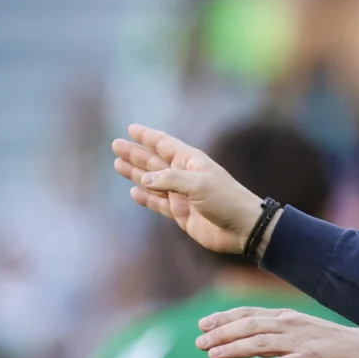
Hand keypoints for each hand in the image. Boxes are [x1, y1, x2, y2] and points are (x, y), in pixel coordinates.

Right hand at [112, 125, 263, 253]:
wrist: (242, 228)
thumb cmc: (226, 200)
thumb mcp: (198, 184)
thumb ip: (170, 180)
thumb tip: (145, 179)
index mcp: (191, 161)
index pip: (165, 144)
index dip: (148, 136)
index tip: (131, 129)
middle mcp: (184, 176)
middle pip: (154, 161)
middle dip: (135, 153)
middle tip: (116, 145)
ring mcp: (182, 195)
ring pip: (153, 182)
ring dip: (136, 174)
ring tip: (118, 165)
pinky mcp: (181, 214)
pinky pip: (158, 203)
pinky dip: (146, 198)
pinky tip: (134, 192)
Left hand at [196, 306, 358, 357]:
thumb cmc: (332, 347)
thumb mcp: (299, 336)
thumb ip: (275, 338)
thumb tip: (249, 345)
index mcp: (286, 318)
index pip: (249, 314)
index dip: (224, 318)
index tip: (202, 325)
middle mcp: (290, 325)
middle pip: (249, 326)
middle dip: (221, 333)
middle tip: (198, 343)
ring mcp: (300, 342)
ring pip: (260, 342)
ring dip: (234, 349)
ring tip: (213, 355)